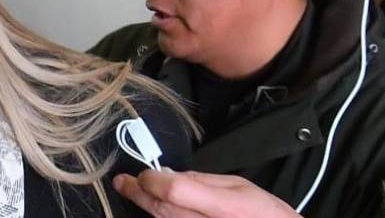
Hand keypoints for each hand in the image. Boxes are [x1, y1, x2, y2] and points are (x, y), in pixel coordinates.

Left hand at [113, 170, 299, 217]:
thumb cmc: (262, 212)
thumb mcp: (236, 185)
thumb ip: (200, 180)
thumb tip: (168, 174)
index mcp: (221, 206)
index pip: (173, 190)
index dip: (153, 179)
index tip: (144, 172)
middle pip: (161, 210)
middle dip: (138, 193)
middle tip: (122, 182)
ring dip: (148, 208)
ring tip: (137, 192)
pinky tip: (158, 209)